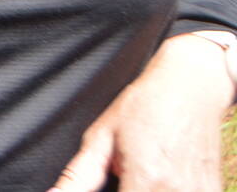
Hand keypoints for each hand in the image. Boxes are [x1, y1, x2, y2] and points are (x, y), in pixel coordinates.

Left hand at [50, 34, 233, 191]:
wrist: (189, 86)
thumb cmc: (145, 104)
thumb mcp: (101, 137)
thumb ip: (79, 175)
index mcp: (148, 179)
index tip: (108, 185)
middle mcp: (176, 190)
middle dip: (125, 189)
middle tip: (123, 174)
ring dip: (143, 188)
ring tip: (140, 170)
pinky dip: (164, 190)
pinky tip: (158, 174)